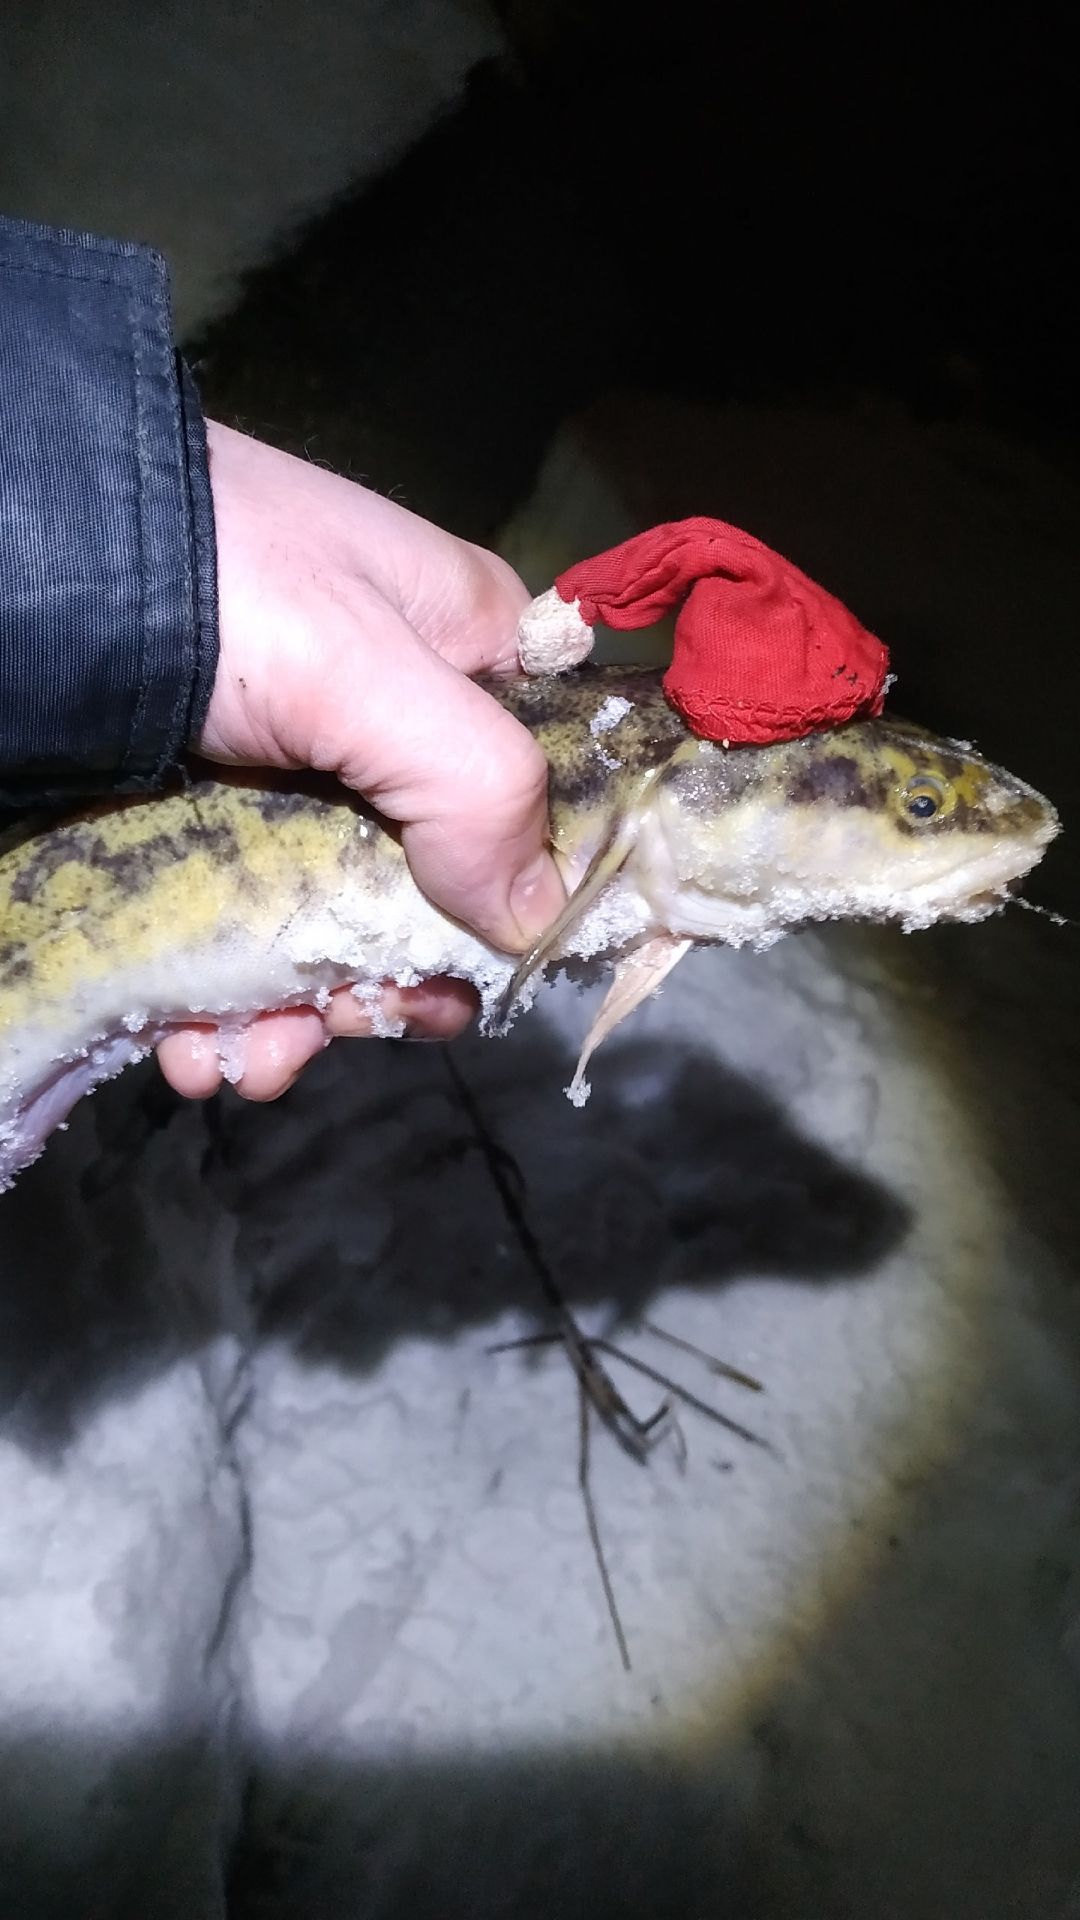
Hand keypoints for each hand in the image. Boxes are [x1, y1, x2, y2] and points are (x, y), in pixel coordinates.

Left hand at [155, 422, 563, 1102]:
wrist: (26, 569)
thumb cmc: (222, 589)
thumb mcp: (366, 669)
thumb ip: (475, 788)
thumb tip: (536, 922)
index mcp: (467, 659)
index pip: (541, 794)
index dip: (523, 899)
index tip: (473, 977)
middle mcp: (394, 729)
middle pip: (435, 894)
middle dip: (391, 985)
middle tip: (353, 1022)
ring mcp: (297, 788)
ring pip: (334, 935)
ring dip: (300, 1022)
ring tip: (248, 1057)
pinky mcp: (212, 833)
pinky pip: (246, 942)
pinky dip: (226, 1010)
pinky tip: (192, 1042)